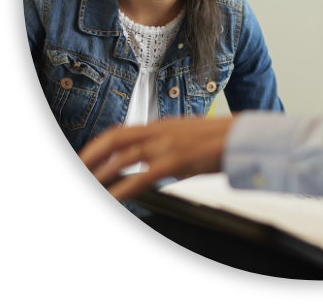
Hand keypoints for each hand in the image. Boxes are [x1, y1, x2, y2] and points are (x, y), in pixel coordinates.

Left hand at [78, 116, 234, 200]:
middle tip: (80, 170)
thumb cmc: (218, 139)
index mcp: (160, 125)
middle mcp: (160, 131)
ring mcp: (167, 144)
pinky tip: (115, 198)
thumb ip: (165, 147)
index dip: (97, 147)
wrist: (242, 137)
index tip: (85, 161)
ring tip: (91, 185)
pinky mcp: (177, 160)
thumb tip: (150, 166)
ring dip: (100, 175)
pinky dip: (123, 189)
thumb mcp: (186, 138)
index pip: (119, 132)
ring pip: (122, 158)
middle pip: (113, 139)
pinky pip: (142, 176)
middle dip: (89, 158)